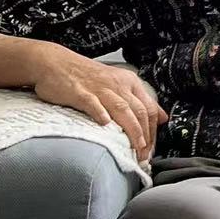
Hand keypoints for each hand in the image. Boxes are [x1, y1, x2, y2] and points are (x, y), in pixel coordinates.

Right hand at [30, 47, 166, 160]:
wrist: (56, 63)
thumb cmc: (86, 76)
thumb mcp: (119, 84)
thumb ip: (140, 101)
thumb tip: (163, 118)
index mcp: (129, 83)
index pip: (149, 109)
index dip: (153, 131)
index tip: (151, 149)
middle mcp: (118, 85)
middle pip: (139, 111)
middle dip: (145, 135)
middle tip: (145, 155)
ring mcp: (99, 88)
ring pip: (122, 109)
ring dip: (132, 129)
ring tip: (136, 146)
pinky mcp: (79, 92)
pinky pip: (93, 103)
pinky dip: (100, 113)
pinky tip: (105, 125)